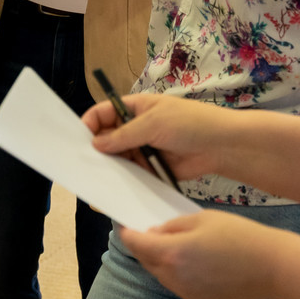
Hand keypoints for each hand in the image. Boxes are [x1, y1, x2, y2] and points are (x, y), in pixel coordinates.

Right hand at [84, 92, 234, 180]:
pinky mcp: (152, 168)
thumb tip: (95, 144)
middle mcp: (136, 127)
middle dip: (96, 149)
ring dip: (109, 168)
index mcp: (135, 108)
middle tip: (81, 166)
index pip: (104, 113)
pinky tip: (112, 190)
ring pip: (118, 158)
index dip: (90, 124)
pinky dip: (123, 181)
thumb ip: (123, 135)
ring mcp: (144, 148)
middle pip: (108, 137)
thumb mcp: (153, 124)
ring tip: (93, 181)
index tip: (78, 141)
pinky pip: (133, 174)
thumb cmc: (189, 124)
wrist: (221, 146)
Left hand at [119, 211, 286, 298]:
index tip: (125, 223)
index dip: (127, 232)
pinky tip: (192, 260)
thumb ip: (172, 226)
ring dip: (160, 260)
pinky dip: (176, 272)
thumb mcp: (202, 218)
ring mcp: (186, 292)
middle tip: (149, 230)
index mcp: (171, 253)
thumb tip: (154, 233)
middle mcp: (174, 277)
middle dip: (143, 246)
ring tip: (173, 244)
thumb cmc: (239, 235)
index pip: (135, 244)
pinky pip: (177, 284)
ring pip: (161, 274)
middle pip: (146, 261)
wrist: (271, 267)